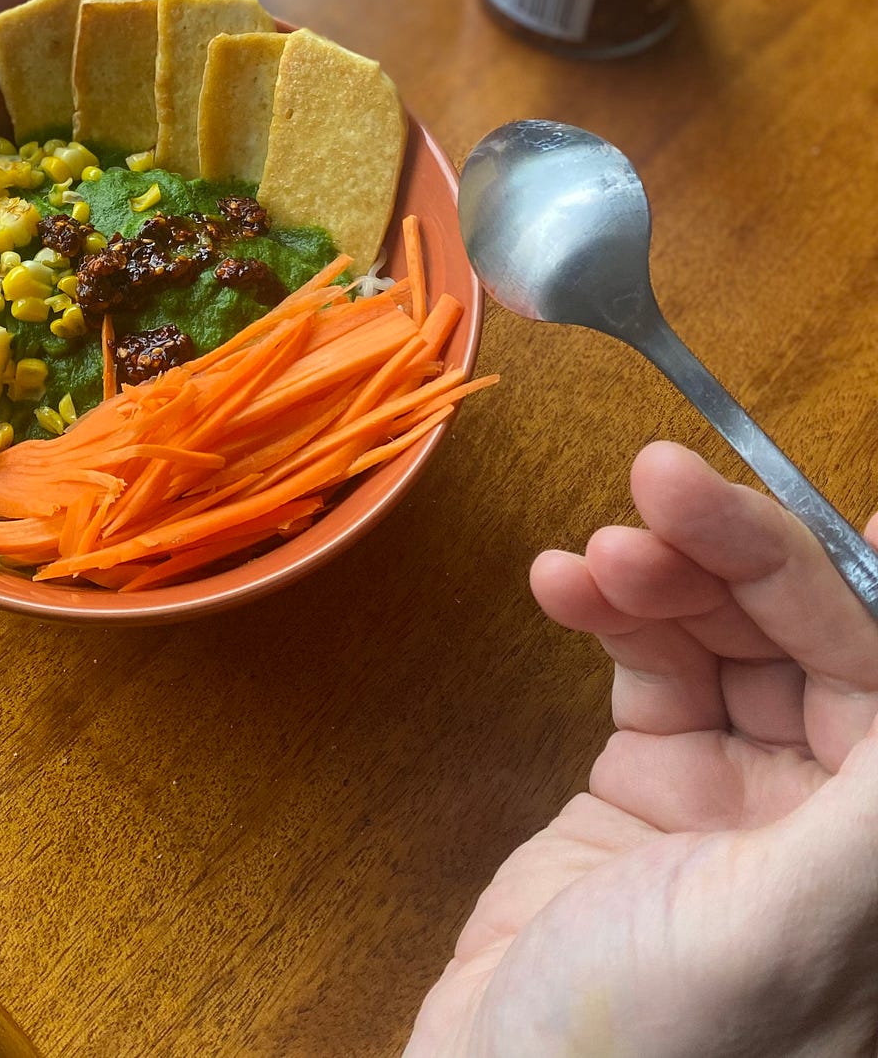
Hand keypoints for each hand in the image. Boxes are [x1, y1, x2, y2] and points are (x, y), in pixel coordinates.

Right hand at [406, 442, 877, 1057]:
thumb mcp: (788, 929)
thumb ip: (876, 800)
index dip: (865, 580)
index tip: (835, 491)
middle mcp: (829, 821)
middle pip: (808, 638)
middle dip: (737, 553)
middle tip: (659, 480)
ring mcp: (736, 803)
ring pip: (722, 637)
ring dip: (661, 575)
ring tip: (598, 551)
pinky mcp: (644, 789)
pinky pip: (644, 666)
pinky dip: (606, 614)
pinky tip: (563, 585)